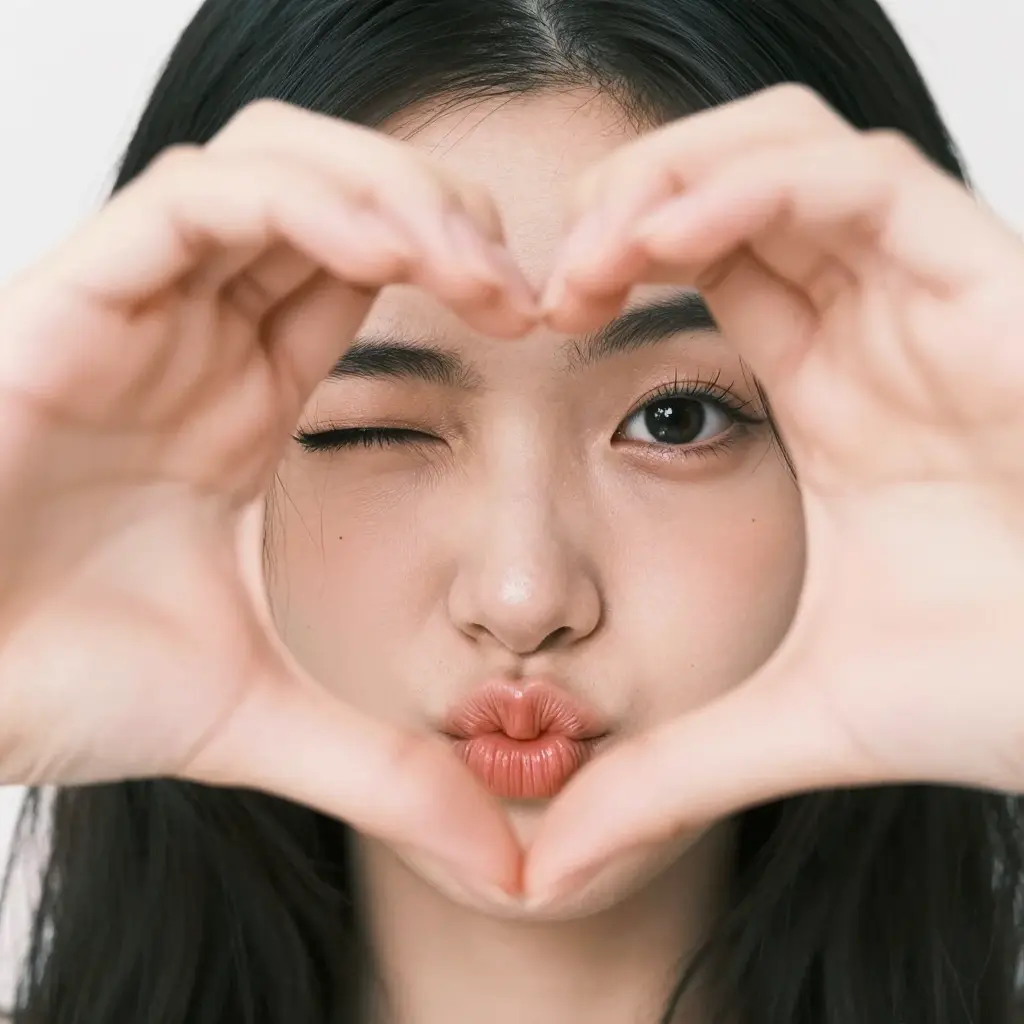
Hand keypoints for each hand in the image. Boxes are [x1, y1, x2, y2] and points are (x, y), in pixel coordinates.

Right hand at [0, 99, 535, 894]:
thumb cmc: (59, 689)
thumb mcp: (263, 718)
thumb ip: (387, 771)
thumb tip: (512, 863)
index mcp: (240, 397)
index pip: (358, 274)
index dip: (455, 272)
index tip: (538, 320)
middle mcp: (193, 339)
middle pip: (332, 194)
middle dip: (438, 214)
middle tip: (520, 284)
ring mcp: (133, 314)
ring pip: (272, 168)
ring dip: (388, 194)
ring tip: (469, 265)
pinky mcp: (67, 305)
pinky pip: (195, 203)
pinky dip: (300, 206)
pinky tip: (389, 255)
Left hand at [526, 84, 1023, 899]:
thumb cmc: (999, 696)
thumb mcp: (790, 720)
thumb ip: (665, 775)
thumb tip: (545, 863)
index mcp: (828, 398)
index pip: (703, 275)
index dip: (607, 273)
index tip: (531, 321)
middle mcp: (873, 334)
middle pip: (728, 188)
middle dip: (623, 207)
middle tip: (546, 279)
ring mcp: (931, 301)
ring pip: (786, 154)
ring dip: (670, 181)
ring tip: (588, 254)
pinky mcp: (995, 287)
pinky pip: (863, 184)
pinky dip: (754, 186)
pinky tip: (661, 241)